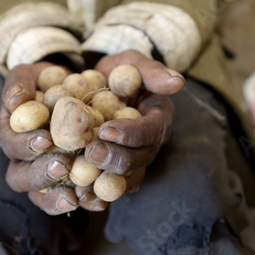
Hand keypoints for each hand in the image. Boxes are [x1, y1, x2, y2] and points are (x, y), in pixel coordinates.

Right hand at [0, 62, 107, 214]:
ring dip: (59, 197)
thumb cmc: (45, 80)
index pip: (10, 145)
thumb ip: (19, 82)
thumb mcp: (31, 73)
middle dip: (41, 174)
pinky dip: (85, 201)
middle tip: (63, 166)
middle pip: (21, 178)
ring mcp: (44, 173)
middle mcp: (23, 159)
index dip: (24, 146)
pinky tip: (100, 202)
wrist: (70, 90)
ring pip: (43, 196)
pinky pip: (72, 197)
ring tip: (79, 195)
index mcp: (11, 134)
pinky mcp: (68, 181)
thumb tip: (15, 101)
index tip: (45, 140)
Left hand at [84, 50, 182, 193]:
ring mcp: (134, 161)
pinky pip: (109, 187)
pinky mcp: (116, 171)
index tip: (106, 130)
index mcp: (159, 119)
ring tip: (82, 178)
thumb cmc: (119, 73)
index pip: (151, 131)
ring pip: (125, 178)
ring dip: (104, 180)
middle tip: (90, 151)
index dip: (130, 133)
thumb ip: (152, 71)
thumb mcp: (132, 62)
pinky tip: (76, 192)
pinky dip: (94, 191)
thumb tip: (177, 81)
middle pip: (139, 159)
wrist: (100, 88)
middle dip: (115, 158)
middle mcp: (149, 145)